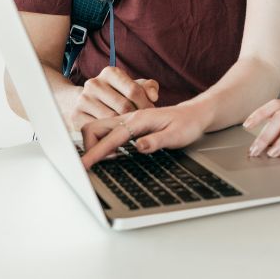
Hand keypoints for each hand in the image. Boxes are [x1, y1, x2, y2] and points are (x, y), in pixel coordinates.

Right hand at [69, 66, 159, 129]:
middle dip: (137, 117)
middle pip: (123, 106)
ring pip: (111, 118)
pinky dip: (109, 134)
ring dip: (124, 126)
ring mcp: (83, 100)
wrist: (85, 101)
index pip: (134, 90)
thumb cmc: (116, 94)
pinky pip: (98, 129)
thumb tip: (154, 97)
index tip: (151, 114)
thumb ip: (148, 87)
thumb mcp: (133, 86)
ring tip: (133, 129)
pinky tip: (117, 135)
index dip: (145, 104)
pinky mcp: (76, 116)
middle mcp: (94, 83)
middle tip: (144, 125)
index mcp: (110, 72)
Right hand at [79, 103, 209, 168]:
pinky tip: (111, 154)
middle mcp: (130, 118)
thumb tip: (139, 147)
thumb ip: (157, 141)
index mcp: (139, 120)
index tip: (84, 165)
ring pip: (98, 129)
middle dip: (89, 146)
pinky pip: (107, 132)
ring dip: (95, 145)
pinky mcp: (129, 125)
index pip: (111, 137)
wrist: (195, 114)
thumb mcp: (177, 136)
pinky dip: (102, 144)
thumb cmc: (188, 124)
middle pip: (95, 128)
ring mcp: (128, 121)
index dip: (96, 153)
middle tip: (95, 164)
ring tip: (104, 161)